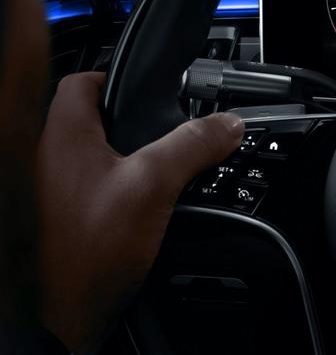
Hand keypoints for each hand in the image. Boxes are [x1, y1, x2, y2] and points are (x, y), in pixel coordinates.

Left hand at [36, 72, 243, 351]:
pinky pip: (92, 194)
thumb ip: (191, 146)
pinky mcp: (58, 224)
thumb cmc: (82, 253)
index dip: (118, 78)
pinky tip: (140, 216)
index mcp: (63, 135)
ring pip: (94, 160)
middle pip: (92, 121)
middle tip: (164, 138)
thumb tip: (226, 124)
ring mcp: (49, 194)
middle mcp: (47, 159)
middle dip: (131, 127)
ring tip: (157, 179)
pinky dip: (118, 195)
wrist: (53, 319)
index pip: (83, 81)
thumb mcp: (152, 187)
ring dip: (126, 164)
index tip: (148, 91)